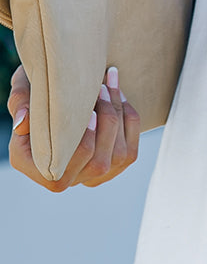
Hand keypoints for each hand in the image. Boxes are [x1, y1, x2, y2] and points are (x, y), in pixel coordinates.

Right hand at [8, 63, 140, 190]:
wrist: (56, 91)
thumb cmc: (36, 89)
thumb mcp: (23, 88)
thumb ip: (19, 102)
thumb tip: (22, 122)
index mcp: (33, 165)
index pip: (63, 168)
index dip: (83, 141)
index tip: (88, 111)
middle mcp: (61, 178)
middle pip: (98, 163)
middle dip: (106, 121)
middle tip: (101, 88)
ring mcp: (87, 177)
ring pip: (118, 156)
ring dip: (119, 116)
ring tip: (109, 85)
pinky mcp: (110, 168)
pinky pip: (130, 152)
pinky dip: (130, 121)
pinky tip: (120, 96)